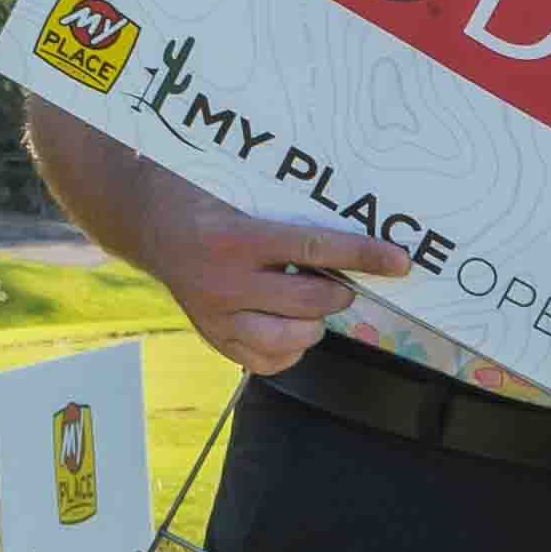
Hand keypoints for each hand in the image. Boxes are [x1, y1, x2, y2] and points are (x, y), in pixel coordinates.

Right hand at [123, 174, 410, 376]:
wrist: (150, 222)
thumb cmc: (205, 196)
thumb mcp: (240, 190)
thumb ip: (288, 209)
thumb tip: (355, 221)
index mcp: (234, 238)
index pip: (315, 249)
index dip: (364, 256)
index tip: (400, 262)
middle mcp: (224, 282)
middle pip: (310, 301)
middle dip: (339, 292)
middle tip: (341, 281)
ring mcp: (216, 315)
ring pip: (292, 338)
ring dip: (316, 322)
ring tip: (313, 301)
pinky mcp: (212, 336)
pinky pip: (267, 361)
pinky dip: (291, 347)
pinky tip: (289, 323)